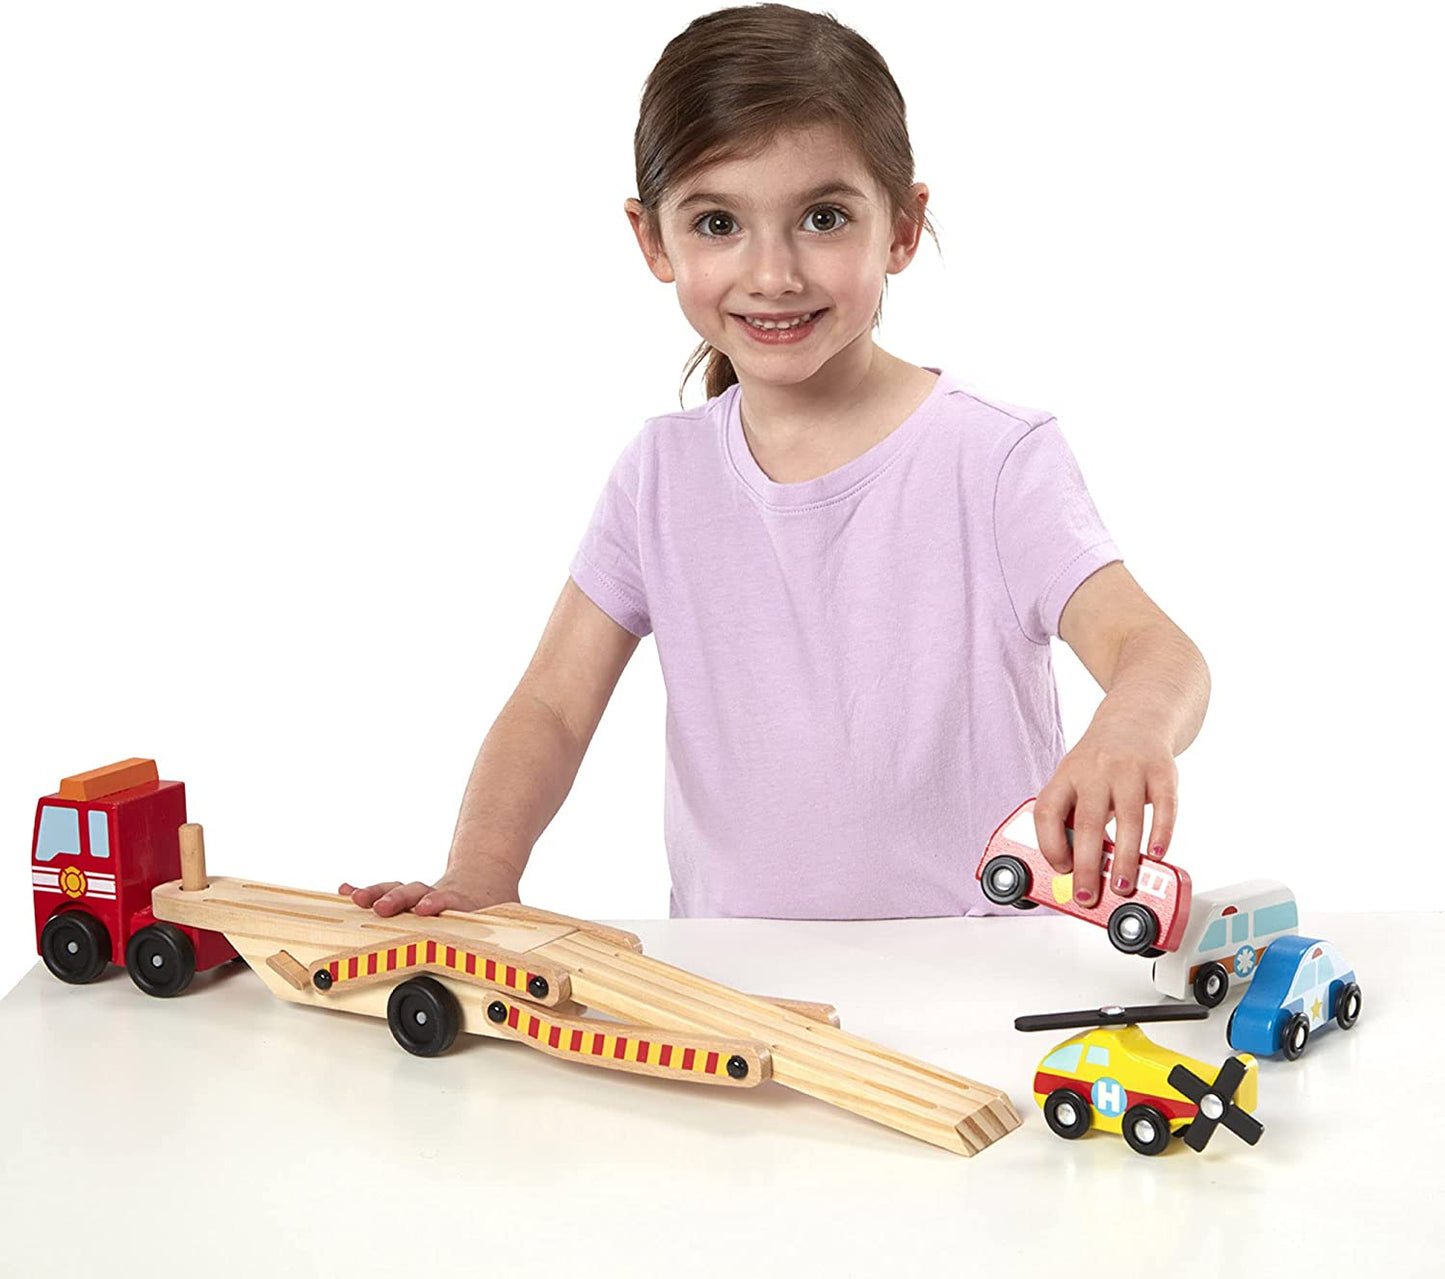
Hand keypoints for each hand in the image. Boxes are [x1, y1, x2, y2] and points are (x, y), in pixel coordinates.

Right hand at [338, 867, 518, 917]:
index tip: (428, 908)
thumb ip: (513, 933)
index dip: (437, 904)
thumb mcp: (507, 915)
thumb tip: (534, 957)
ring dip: (378, 894)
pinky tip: (346, 890)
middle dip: (398, 900)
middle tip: (382, 908)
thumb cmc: (490, 903)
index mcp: (461, 903)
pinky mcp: (408, 899)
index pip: (448, 901)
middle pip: (416, 894)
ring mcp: (420, 897)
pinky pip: (384, 892)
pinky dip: (366, 890)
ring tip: (357, 898)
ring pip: (399, 891)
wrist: (486, 874)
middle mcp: (436, 899)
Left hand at [1033, 714, 1177, 908]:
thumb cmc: (1101, 761)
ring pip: (1128, 819)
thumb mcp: (1076, 780)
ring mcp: (1129, 768)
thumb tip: (1074, 868)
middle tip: (1089, 895)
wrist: (1137, 716)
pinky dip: (1162, 833)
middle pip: (1087, 823)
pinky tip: (1158, 855)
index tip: (1060, 870)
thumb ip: (1073, 818)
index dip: (1050, 844)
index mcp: (1066, 775)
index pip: (1047, 812)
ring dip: (1126, 859)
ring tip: (1123, 886)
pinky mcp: (1162, 771)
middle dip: (1087, 866)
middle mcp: (1095, 770)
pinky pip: (1163, 806)